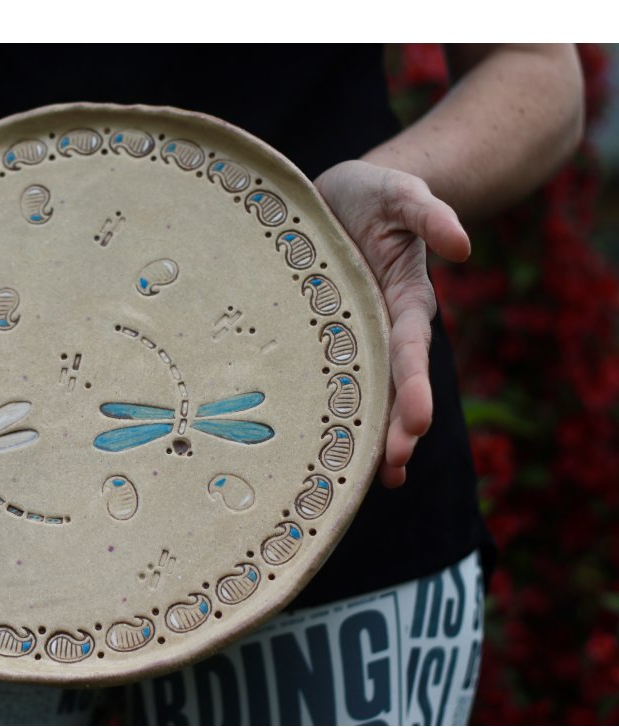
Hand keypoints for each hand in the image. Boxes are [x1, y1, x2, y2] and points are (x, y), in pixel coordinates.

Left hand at [314, 160, 470, 487]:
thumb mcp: (402, 194)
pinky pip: (329, 376)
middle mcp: (381, 324)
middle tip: (394, 467)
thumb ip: (429, 215)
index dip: (413, 384)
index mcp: (403, 298)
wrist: (340, 195)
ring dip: (370, 432)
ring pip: (364, 390)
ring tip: (372, 476)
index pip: (410, 348)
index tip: (418, 421)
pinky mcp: (323, 334)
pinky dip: (334, 411)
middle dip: (395, 426)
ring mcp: (353, 334)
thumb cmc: (376, 194)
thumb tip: (461, 248)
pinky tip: (335, 452)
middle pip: (390, 383)